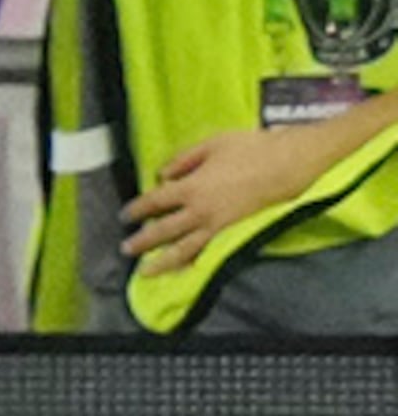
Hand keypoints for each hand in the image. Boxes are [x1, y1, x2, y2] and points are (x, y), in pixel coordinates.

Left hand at [122, 123, 335, 274]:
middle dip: (142, 241)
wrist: (290, 163)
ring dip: (162, 261)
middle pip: (163, 230)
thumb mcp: (212, 144)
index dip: (136, 210)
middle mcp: (200, 210)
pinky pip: (209, 252)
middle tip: (126, 249)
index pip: (154, 202)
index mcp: (191, 186)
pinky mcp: (235, 233)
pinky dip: (193, 263)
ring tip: (146, 271)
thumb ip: (183, 159)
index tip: (125, 216)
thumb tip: (162, 176)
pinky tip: (183, 271)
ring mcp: (218, 225)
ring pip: (184, 249)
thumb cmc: (252, 149)